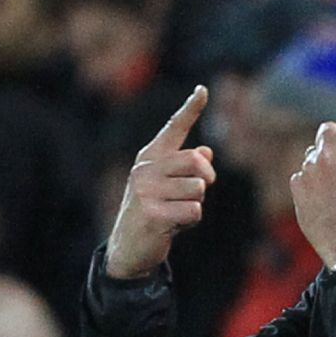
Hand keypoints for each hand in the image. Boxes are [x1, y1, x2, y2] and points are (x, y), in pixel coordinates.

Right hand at [105, 86, 215, 278]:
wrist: (128, 247)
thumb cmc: (155, 211)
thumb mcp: (168, 186)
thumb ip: (186, 169)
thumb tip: (206, 152)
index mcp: (150, 156)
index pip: (174, 127)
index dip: (191, 108)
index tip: (203, 89)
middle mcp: (145, 168)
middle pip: (196, 161)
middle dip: (206, 179)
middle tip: (199, 192)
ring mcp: (146, 191)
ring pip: (198, 190)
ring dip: (196, 204)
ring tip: (177, 211)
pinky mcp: (153, 214)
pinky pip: (193, 212)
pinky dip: (191, 221)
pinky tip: (173, 226)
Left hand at [290, 57, 335, 266]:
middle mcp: (330, 152)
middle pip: (327, 130)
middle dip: (333, 141)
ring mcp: (310, 167)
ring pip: (314, 155)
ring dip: (322, 166)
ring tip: (335, 192)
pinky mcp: (297, 184)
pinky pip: (303, 175)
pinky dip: (311, 184)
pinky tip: (323, 201)